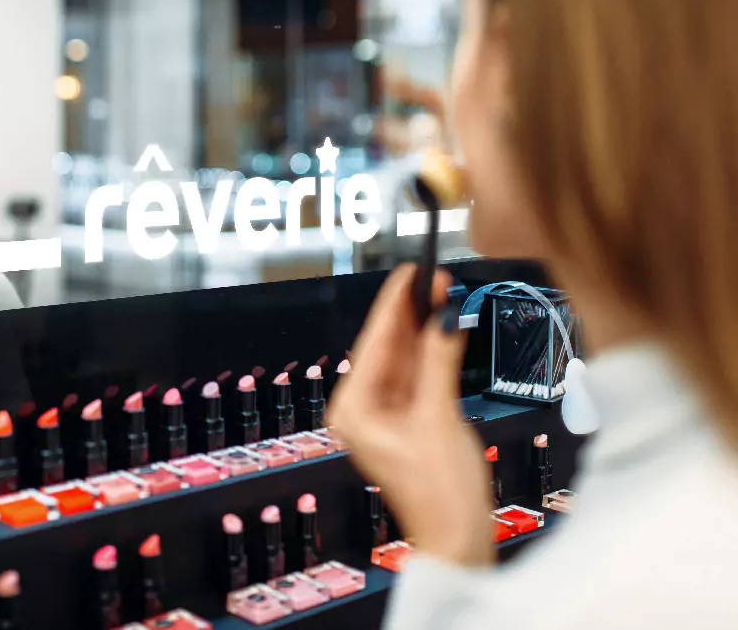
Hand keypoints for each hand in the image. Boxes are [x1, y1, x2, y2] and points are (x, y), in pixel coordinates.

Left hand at [326, 264, 494, 566]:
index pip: (373, 342)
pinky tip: (446, 329)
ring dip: (426, 330)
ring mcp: (385, 417)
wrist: (459, 540)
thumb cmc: (441, 494)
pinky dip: (432, 355)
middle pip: (388, 347)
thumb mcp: (439, 417)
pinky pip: (417, 378)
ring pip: (405, 360)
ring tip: (445, 294)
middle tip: (436, 277)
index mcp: (353, 409)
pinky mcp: (408, 423)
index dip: (395, 304)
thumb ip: (439, 361)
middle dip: (414, 312)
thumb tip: (445, 316)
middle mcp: (362, 410)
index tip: (410, 272)